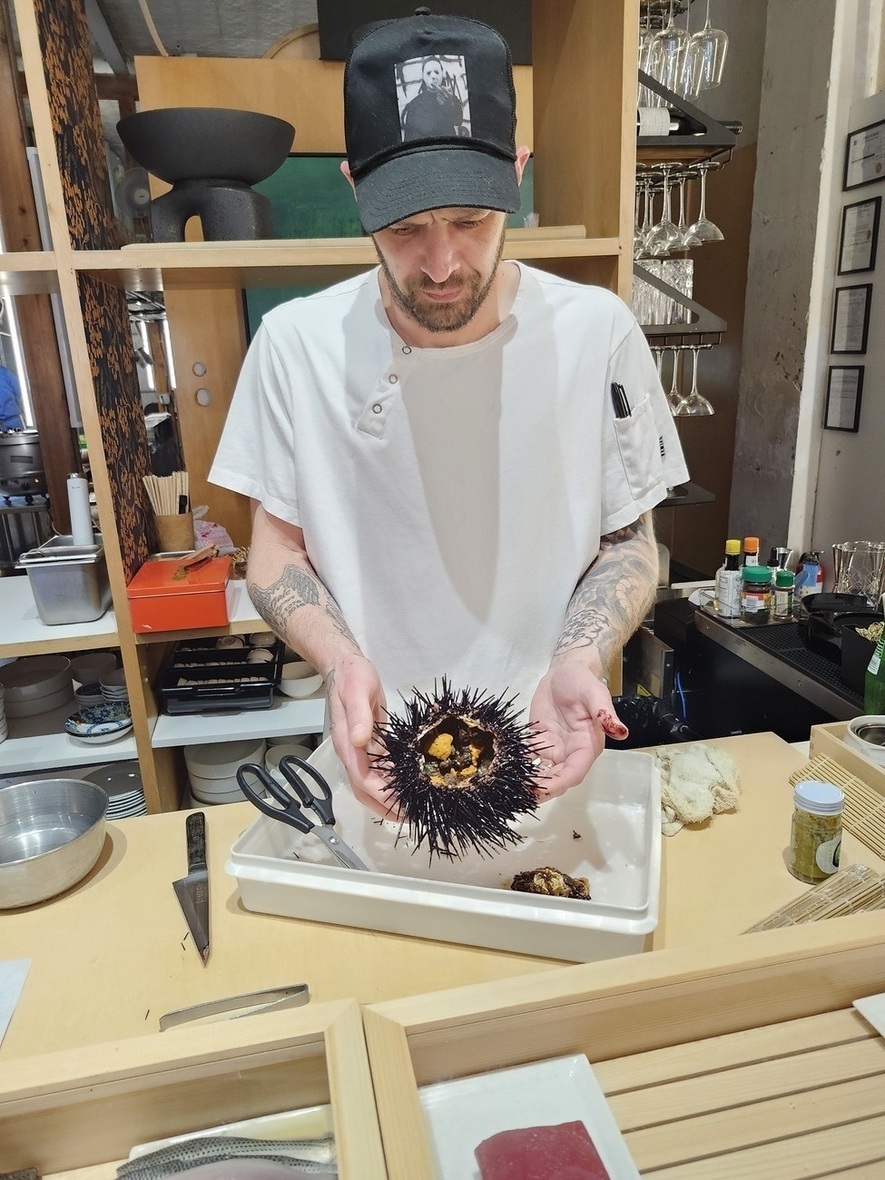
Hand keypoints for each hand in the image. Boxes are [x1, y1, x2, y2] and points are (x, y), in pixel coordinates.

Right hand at [325, 656, 395, 816]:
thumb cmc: (352, 678)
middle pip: (365, 790)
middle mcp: (352, 752)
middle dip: (385, 807)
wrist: (345, 668)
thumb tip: (360, 741)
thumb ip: (359, 717)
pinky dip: (391, 783)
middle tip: (411, 817)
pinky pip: (379, 771)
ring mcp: (360, 751)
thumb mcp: (357, 692)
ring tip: (412, 808)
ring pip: (372, 784)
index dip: (380, 795)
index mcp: (347, 744)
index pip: (362, 778)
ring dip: (389, 799)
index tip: (399, 806)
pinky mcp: (369, 746)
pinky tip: (407, 786)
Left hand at [528, 655, 628, 798]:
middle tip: (524, 794)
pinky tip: (509, 772)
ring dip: (532, 783)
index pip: (576, 771)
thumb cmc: (582, 681)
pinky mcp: (540, 742)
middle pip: (559, 778)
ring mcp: (555, 749)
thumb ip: (604, 712)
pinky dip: (522, 768)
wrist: (564, 673)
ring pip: (545, 774)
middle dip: (543, 788)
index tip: (544, 789)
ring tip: (515, 788)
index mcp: (588, 745)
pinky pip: (531, 760)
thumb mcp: (595, 692)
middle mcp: (572, 752)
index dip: (561, 782)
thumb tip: (620, 731)